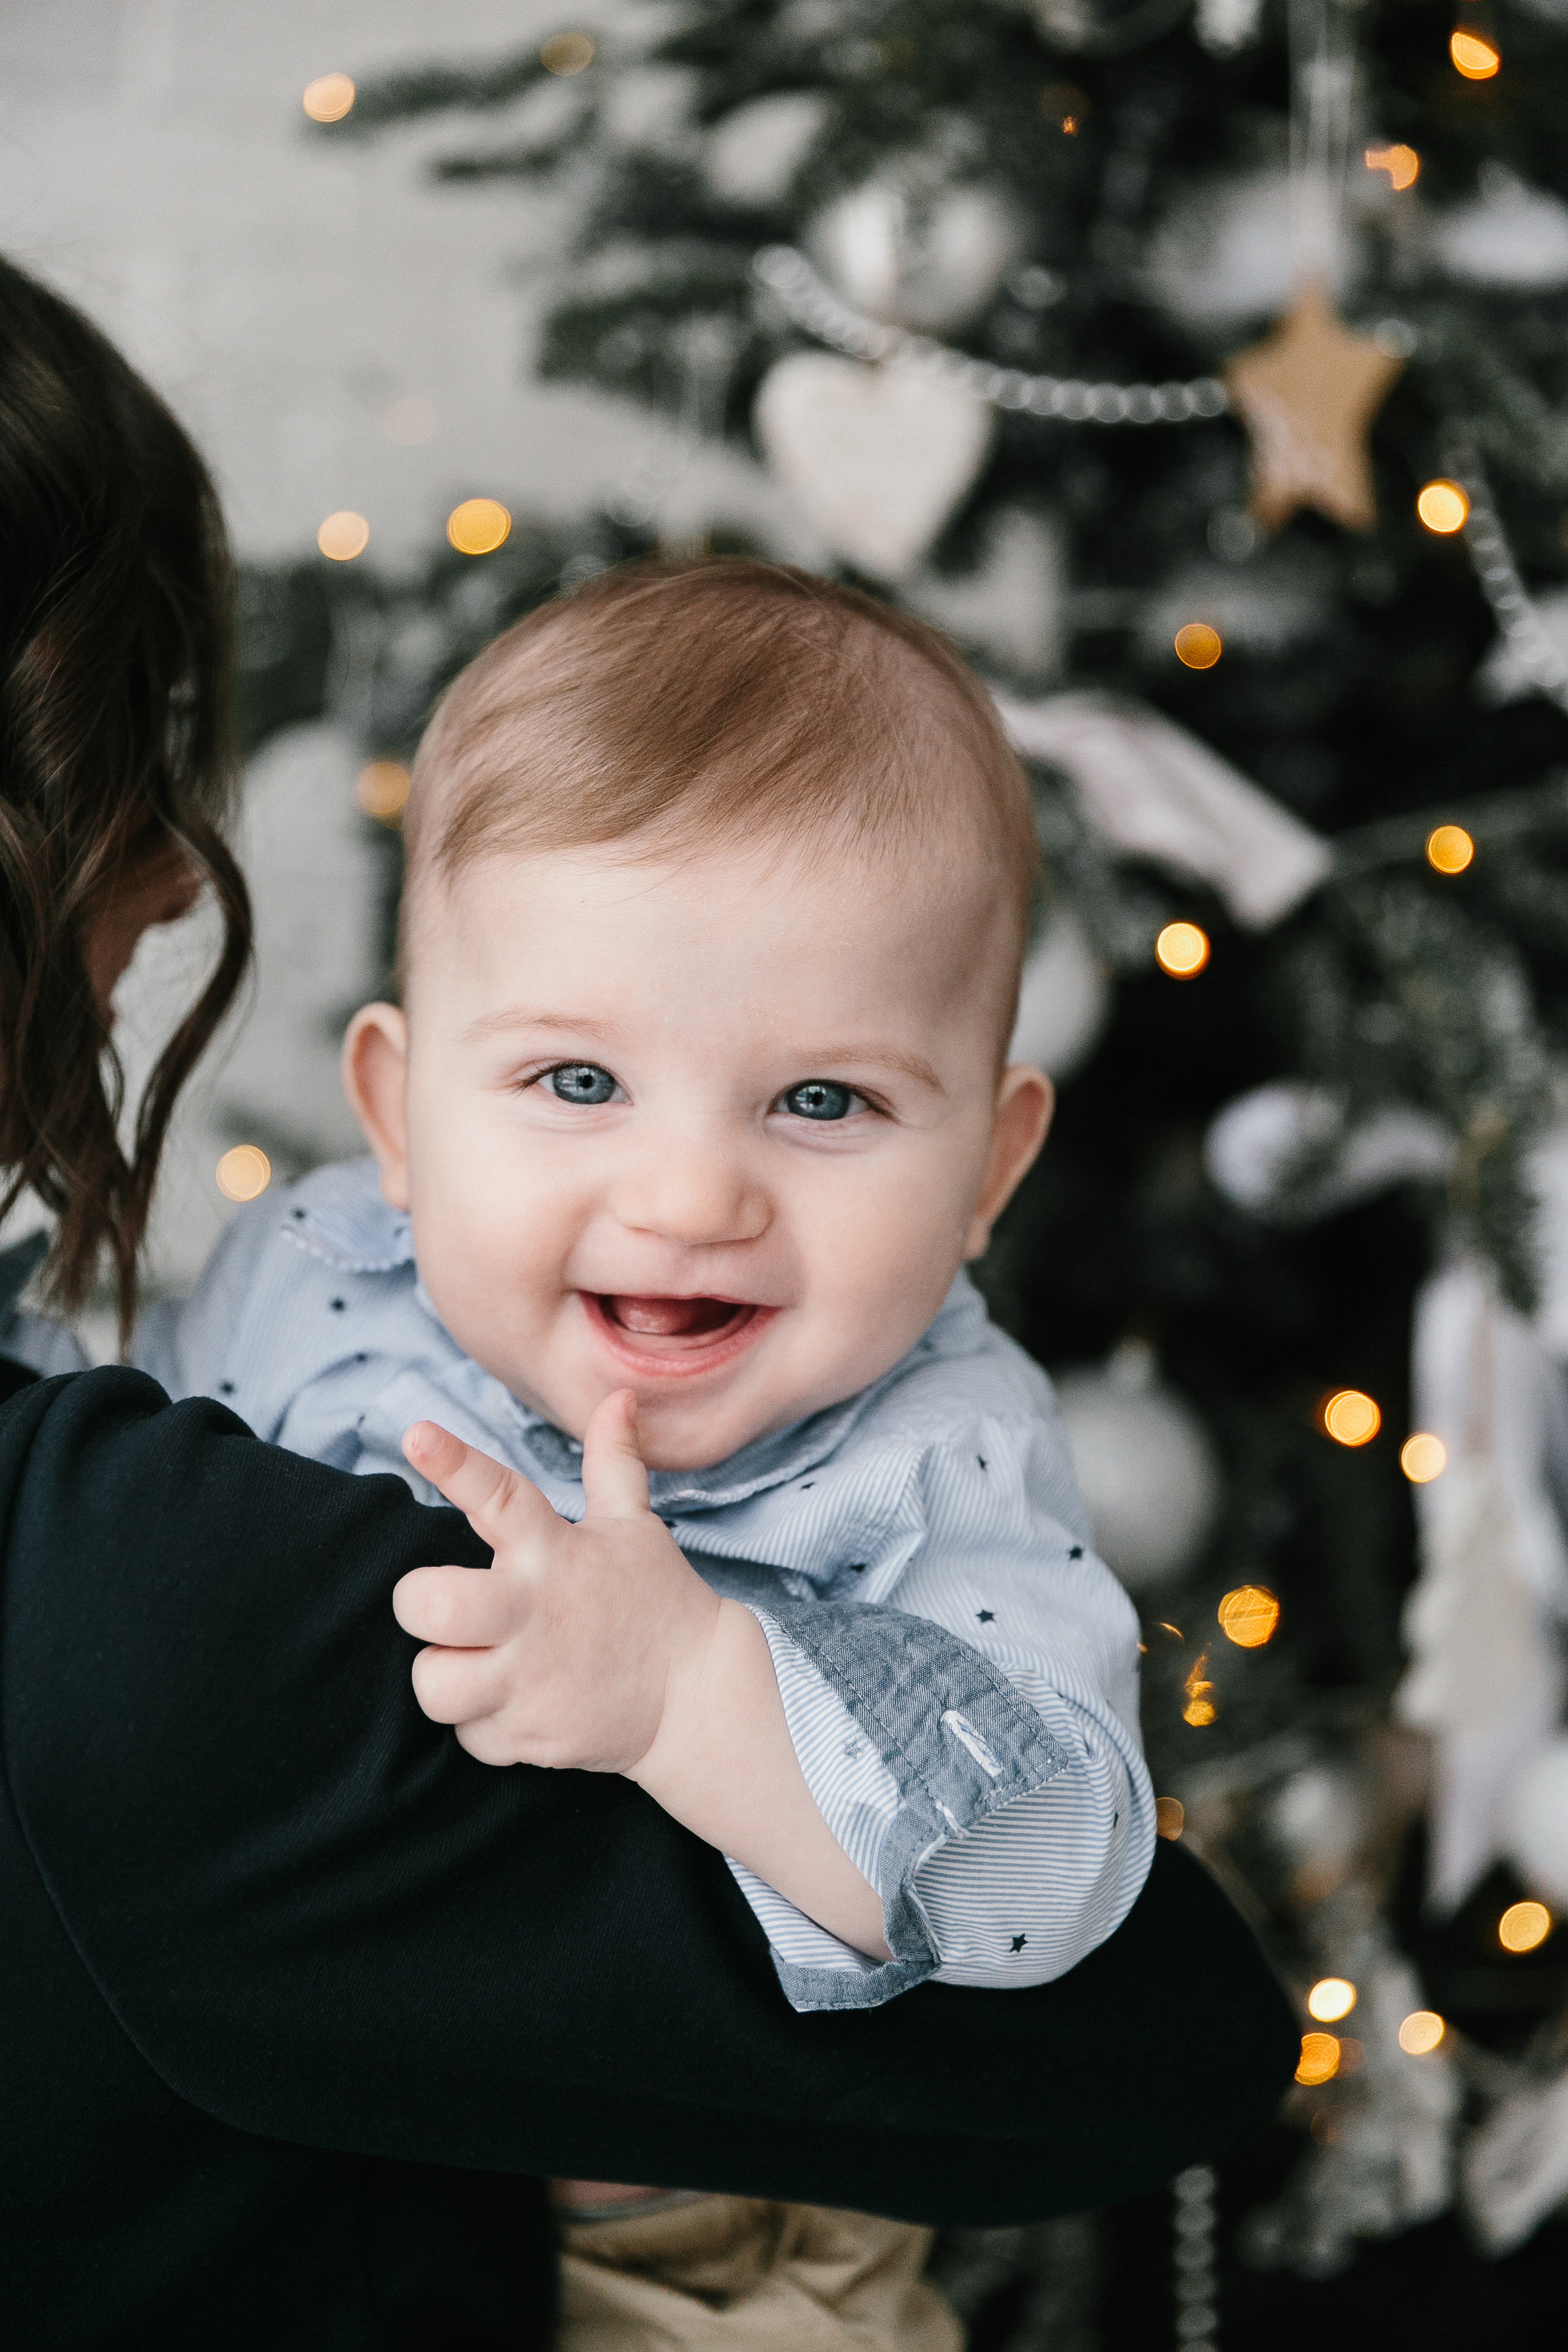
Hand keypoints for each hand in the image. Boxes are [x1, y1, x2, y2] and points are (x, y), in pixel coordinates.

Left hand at [392, 1391, 722, 1772]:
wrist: (698, 1698)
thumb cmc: (655, 1602)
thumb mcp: (633, 1527)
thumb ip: (613, 1462)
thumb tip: (619, 1396)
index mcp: (553, 1553)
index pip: (498, 1495)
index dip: (453, 1463)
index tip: (415, 1434)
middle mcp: (533, 1614)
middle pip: (431, 1606)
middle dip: (418, 1604)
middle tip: (441, 1604)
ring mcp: (528, 1681)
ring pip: (433, 1683)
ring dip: (446, 1675)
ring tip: (479, 1663)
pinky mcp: (528, 1736)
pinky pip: (467, 1735)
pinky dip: (483, 1725)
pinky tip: (515, 1705)